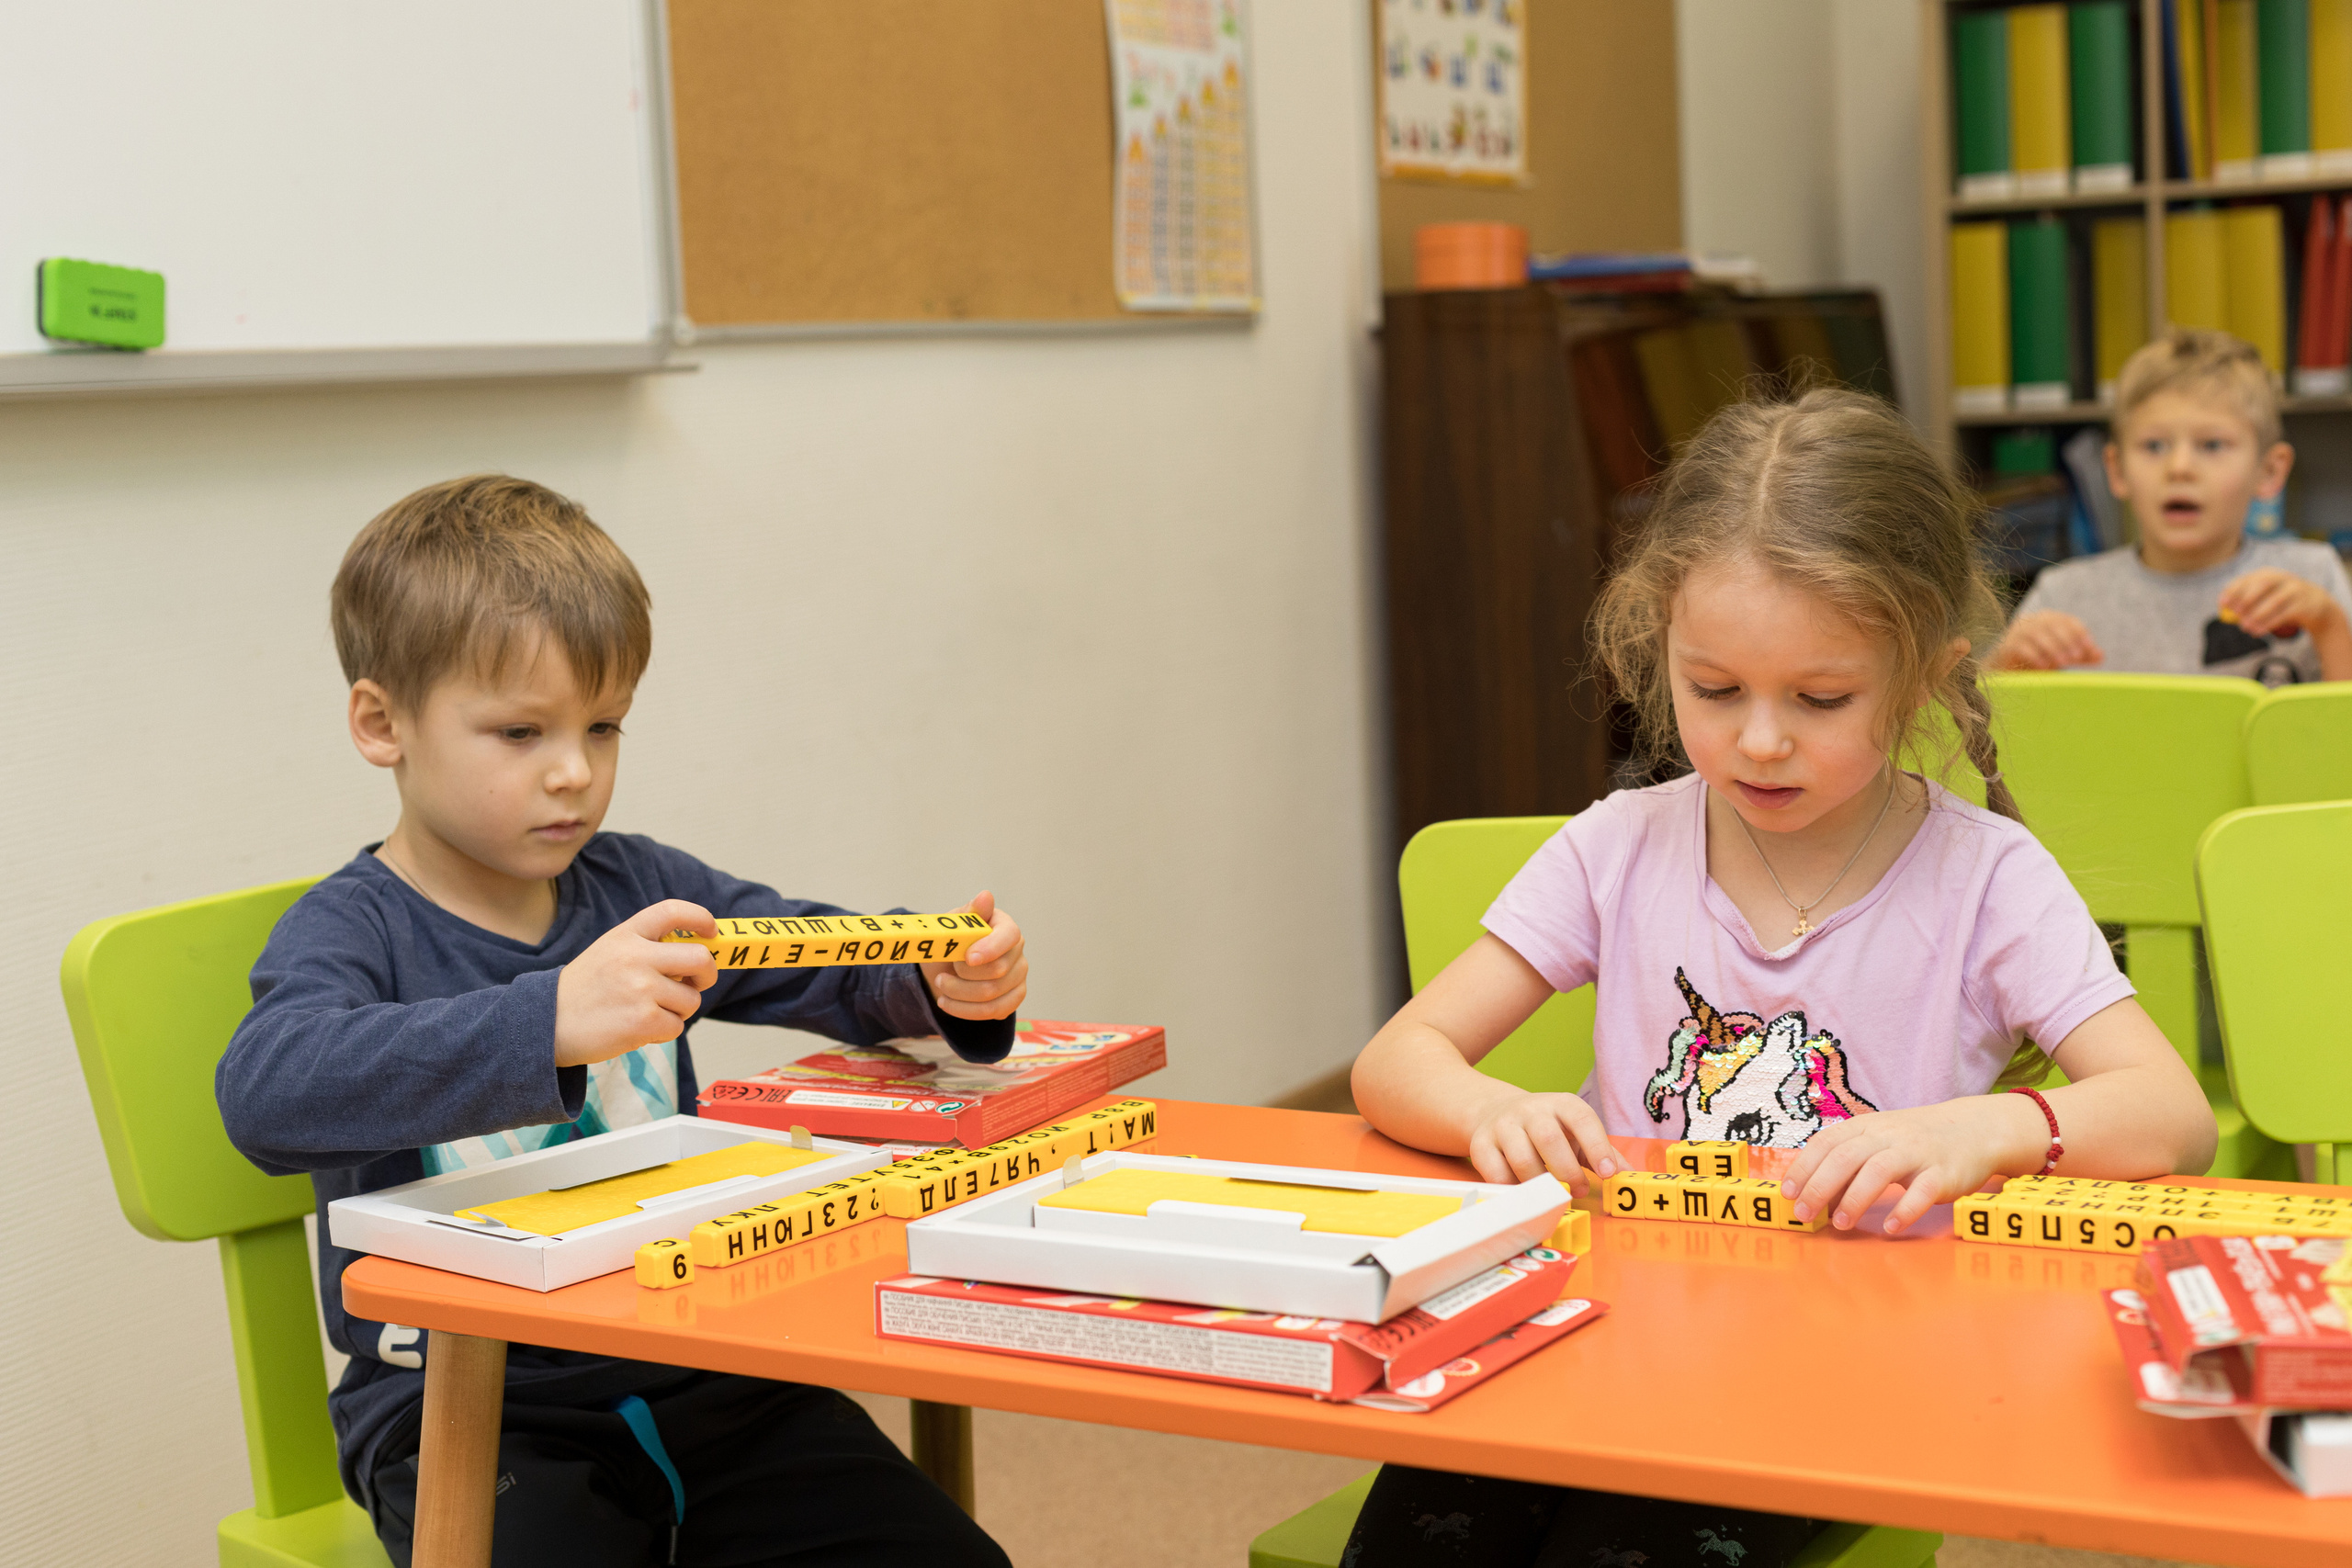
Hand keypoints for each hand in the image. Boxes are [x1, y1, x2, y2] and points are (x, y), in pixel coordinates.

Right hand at [553, 901, 717, 1067]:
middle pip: (700, 959)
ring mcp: (641, 989)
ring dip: (677, 1010)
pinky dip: (663, 1031)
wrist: (547, 1023)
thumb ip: (647, 948)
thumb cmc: (585, 990)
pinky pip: (676, 1026)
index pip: (672, 912)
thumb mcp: (610, 952)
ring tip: (647, 1011)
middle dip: (707, 974)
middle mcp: (635, 957)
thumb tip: (697, 958)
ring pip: (691, 1000)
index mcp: (626, 935)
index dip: (700, 918)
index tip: (711, 931)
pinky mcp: (643, 1021)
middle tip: (696, 983)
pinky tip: (638, 1028)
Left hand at [918, 890, 1025, 1020]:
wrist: (944, 968)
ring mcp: (1019, 975)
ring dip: (959, 994)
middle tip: (942, 973)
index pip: (1009, 936)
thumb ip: (970, 913)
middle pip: (998, 971)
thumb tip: (986, 896)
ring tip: (941, 986)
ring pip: (993, 995)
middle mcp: (1017, 951)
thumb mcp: (953, 925)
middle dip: (964, 976)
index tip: (968, 958)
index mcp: (1004, 926)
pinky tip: (948, 1003)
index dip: (990, 949)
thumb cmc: (950, 942)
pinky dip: (965, 1011)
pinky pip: (995, 1012)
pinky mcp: (1014, 997)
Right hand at [1464, 1089, 1624, 1193]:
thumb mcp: (1576, 1133)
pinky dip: (1513, 1188)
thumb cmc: (1547, 1129)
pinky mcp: (1481, 1144)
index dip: (1597, 1146)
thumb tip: (1630, 1176)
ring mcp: (1502, 1125)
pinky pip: (1497, 1173)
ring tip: (1551, 1194)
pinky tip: (1524, 1191)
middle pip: (1549, 1139)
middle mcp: (1530, 1110)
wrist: (1495, 1111)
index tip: (1607, 1173)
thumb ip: (1603, 1153)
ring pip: (1522, 1159)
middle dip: (1568, 1171)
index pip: (1581, 1118)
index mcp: (1561, 1104)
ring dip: (1541, 1184)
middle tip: (1578, 1190)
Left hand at [1779, 1095, 2043, 1234]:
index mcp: (1866, 1127)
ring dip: (1856, 1198)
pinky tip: (1890, 1227)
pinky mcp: (1944, 1173)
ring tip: (1841, 1224)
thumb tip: (1817, 1200)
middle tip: (1804, 1214)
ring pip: (1879, 1170)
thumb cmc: (1914, 1142)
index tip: (1787, 1193)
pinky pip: (1923, 1191)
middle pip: (1846, 1157)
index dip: (1804, 1167)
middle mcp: (1888, 1136)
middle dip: (1820, 1186)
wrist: (1974, 1129)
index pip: (1826, 1143)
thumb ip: (1848, 1166)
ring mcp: (1917, 1153)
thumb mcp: (1878, 1143)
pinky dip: (1905, 1209)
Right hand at [1991, 610, 2102, 670]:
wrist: (2007, 668)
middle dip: (2066, 641)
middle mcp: (2032, 621)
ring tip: (2062, 663)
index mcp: (2049, 619)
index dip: (2080, 633)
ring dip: (2051, 648)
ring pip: (2036, 634)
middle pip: (2052, 625)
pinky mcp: (2006, 645)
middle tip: (2076, 658)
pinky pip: (2021, 647)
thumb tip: (2100, 656)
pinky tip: (2044, 667)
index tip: (2089, 649)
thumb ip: (2080, 655)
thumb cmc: (2039, 659)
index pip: (2067, 621)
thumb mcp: (2062, 655)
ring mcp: (2017, 631)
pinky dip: (2034, 656)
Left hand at [2218, 568, 2342, 639]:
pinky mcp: (2303, 604)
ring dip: (2257, 616)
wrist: (2315, 604)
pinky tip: (2257, 632)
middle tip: (2235, 615)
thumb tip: (2225, 613)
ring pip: (2274, 601)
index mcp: (2267, 574)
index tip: (2222, 604)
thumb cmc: (2279, 602)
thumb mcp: (2263, 598)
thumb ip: (2245, 603)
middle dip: (2246, 599)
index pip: (2248, 578)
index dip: (2233, 590)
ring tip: (2244, 628)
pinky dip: (2268, 623)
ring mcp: (2295, 590)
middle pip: (2262, 585)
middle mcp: (2282, 578)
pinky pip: (2284, 614)